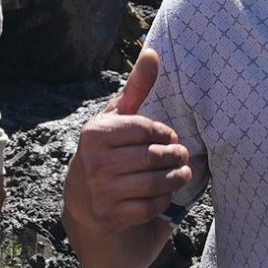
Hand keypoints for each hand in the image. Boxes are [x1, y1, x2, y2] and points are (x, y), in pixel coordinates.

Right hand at [69, 51, 190, 234]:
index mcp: (95, 133)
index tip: (169, 137)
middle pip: (153, 157)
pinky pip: (150, 207)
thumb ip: (137, 87)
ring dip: (175, 179)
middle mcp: (93, 162)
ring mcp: (100, 190)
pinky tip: (163, 194)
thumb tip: (153, 52)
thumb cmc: (108, 151)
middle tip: (182, 156)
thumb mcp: (117, 118)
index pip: (146, 129)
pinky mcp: (110, 215)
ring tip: (181, 173)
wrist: (85, 203)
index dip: (165, 133)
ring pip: (155, 183)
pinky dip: (163, 201)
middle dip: (175, 156)